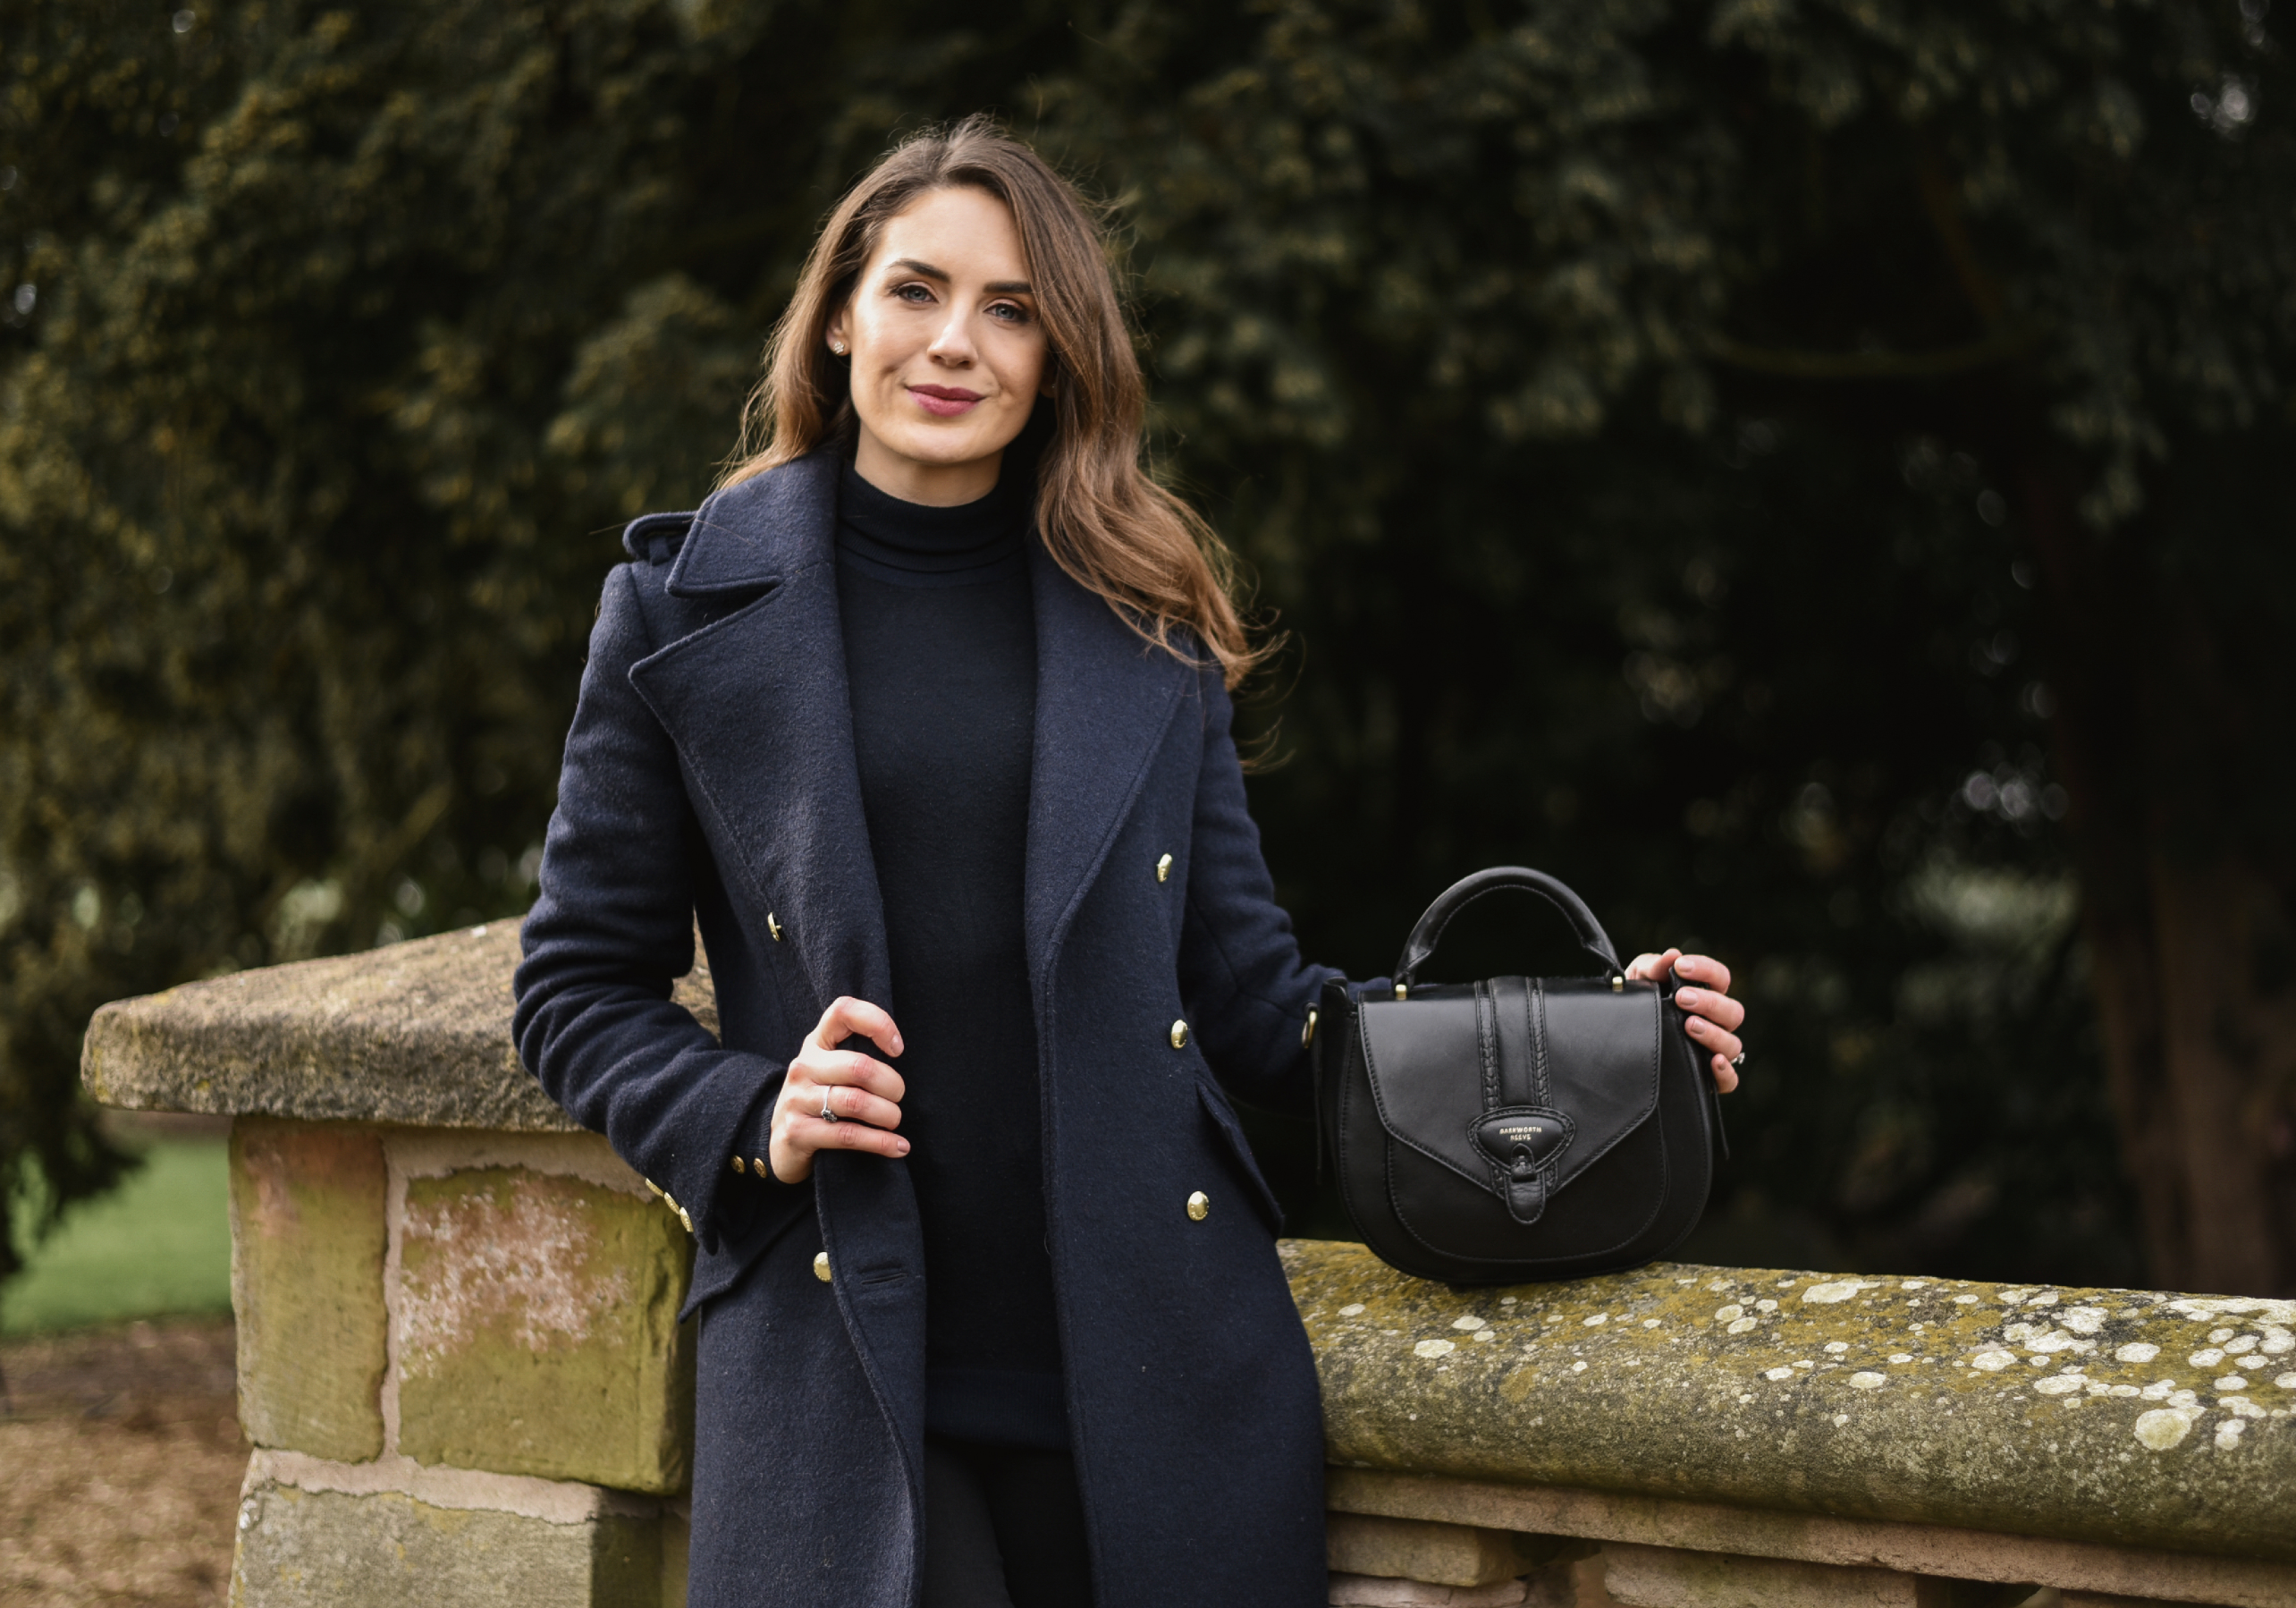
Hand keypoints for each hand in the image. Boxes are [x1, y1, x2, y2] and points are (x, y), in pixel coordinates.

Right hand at [769, 997, 909, 1182]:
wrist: (781, 1144)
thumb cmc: (822, 1100)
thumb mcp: (832, 1070)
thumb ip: (858, 1056)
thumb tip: (901, 1056)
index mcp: (816, 1043)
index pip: (844, 1011)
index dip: (877, 1022)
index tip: (898, 1048)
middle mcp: (804, 1066)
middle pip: (859, 1066)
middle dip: (892, 1085)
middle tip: (898, 1097)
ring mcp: (797, 1099)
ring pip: (856, 1102)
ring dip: (887, 1115)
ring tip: (895, 1121)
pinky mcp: (798, 1132)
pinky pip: (849, 1135)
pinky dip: (880, 1142)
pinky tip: (898, 1147)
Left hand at [1624, 949, 1744, 1092]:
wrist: (1618, 1037)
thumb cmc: (1638, 1003)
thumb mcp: (1638, 981)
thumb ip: (1652, 967)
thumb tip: (1672, 955)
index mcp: (1704, 994)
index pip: (1721, 978)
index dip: (1707, 970)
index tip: (1681, 967)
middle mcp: (1714, 1022)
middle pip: (1733, 1012)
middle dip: (1710, 1002)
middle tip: (1682, 998)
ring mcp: (1713, 1049)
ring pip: (1733, 1044)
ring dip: (1713, 1033)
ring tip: (1689, 1025)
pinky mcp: (1707, 1077)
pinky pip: (1730, 1081)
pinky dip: (1726, 1072)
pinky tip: (1713, 1061)